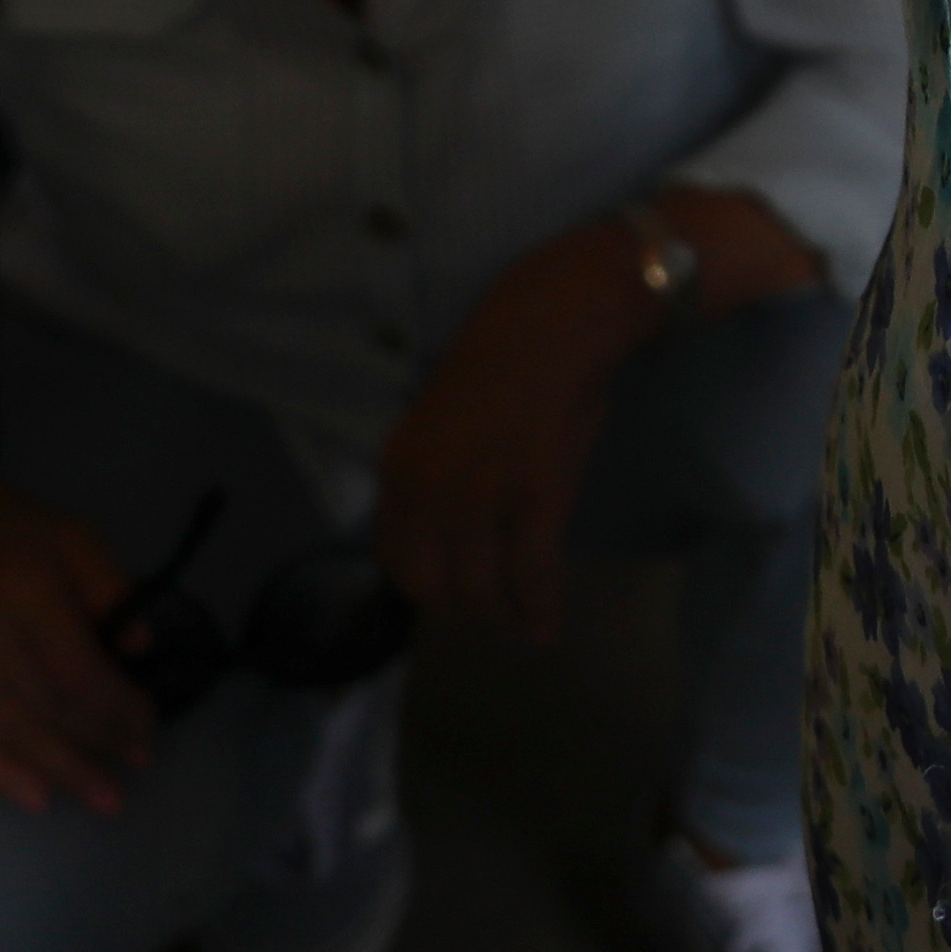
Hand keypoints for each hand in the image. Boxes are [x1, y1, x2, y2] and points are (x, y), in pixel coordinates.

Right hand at [0, 436, 151, 817]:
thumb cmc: (12, 530)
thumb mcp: (77, 540)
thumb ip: (113, 591)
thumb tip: (141, 649)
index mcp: (24, 590)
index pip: (77, 671)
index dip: (117, 708)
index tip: (148, 727)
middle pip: (47, 708)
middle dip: (98, 743)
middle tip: (137, 766)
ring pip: (9, 732)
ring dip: (60, 770)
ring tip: (101, 796)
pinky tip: (35, 797)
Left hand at [378, 233, 654, 646]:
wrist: (556, 323)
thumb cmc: (504, 356)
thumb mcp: (439, 415)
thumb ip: (430, 467)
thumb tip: (439, 515)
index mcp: (401, 465)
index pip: (393, 553)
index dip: (419, 582)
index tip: (443, 590)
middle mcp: (430, 491)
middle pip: (430, 584)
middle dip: (458, 607)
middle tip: (484, 612)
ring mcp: (481, 499)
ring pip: (480, 589)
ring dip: (500, 615)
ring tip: (518, 626)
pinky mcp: (535, 502)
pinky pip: (530, 577)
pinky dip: (539, 610)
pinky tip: (546, 628)